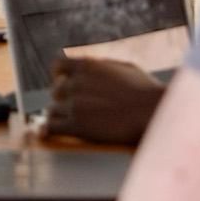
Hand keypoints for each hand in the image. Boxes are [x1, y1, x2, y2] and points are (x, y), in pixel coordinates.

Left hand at [43, 57, 166, 145]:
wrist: (151, 112)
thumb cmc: (145, 92)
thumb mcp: (124, 68)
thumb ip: (103, 68)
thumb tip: (93, 67)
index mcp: (87, 66)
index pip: (58, 65)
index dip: (59, 76)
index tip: (63, 83)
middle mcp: (77, 83)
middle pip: (55, 91)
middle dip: (63, 99)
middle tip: (73, 109)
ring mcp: (75, 104)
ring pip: (52, 110)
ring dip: (59, 116)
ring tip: (68, 123)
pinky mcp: (76, 125)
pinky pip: (51, 127)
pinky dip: (48, 131)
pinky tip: (47, 134)